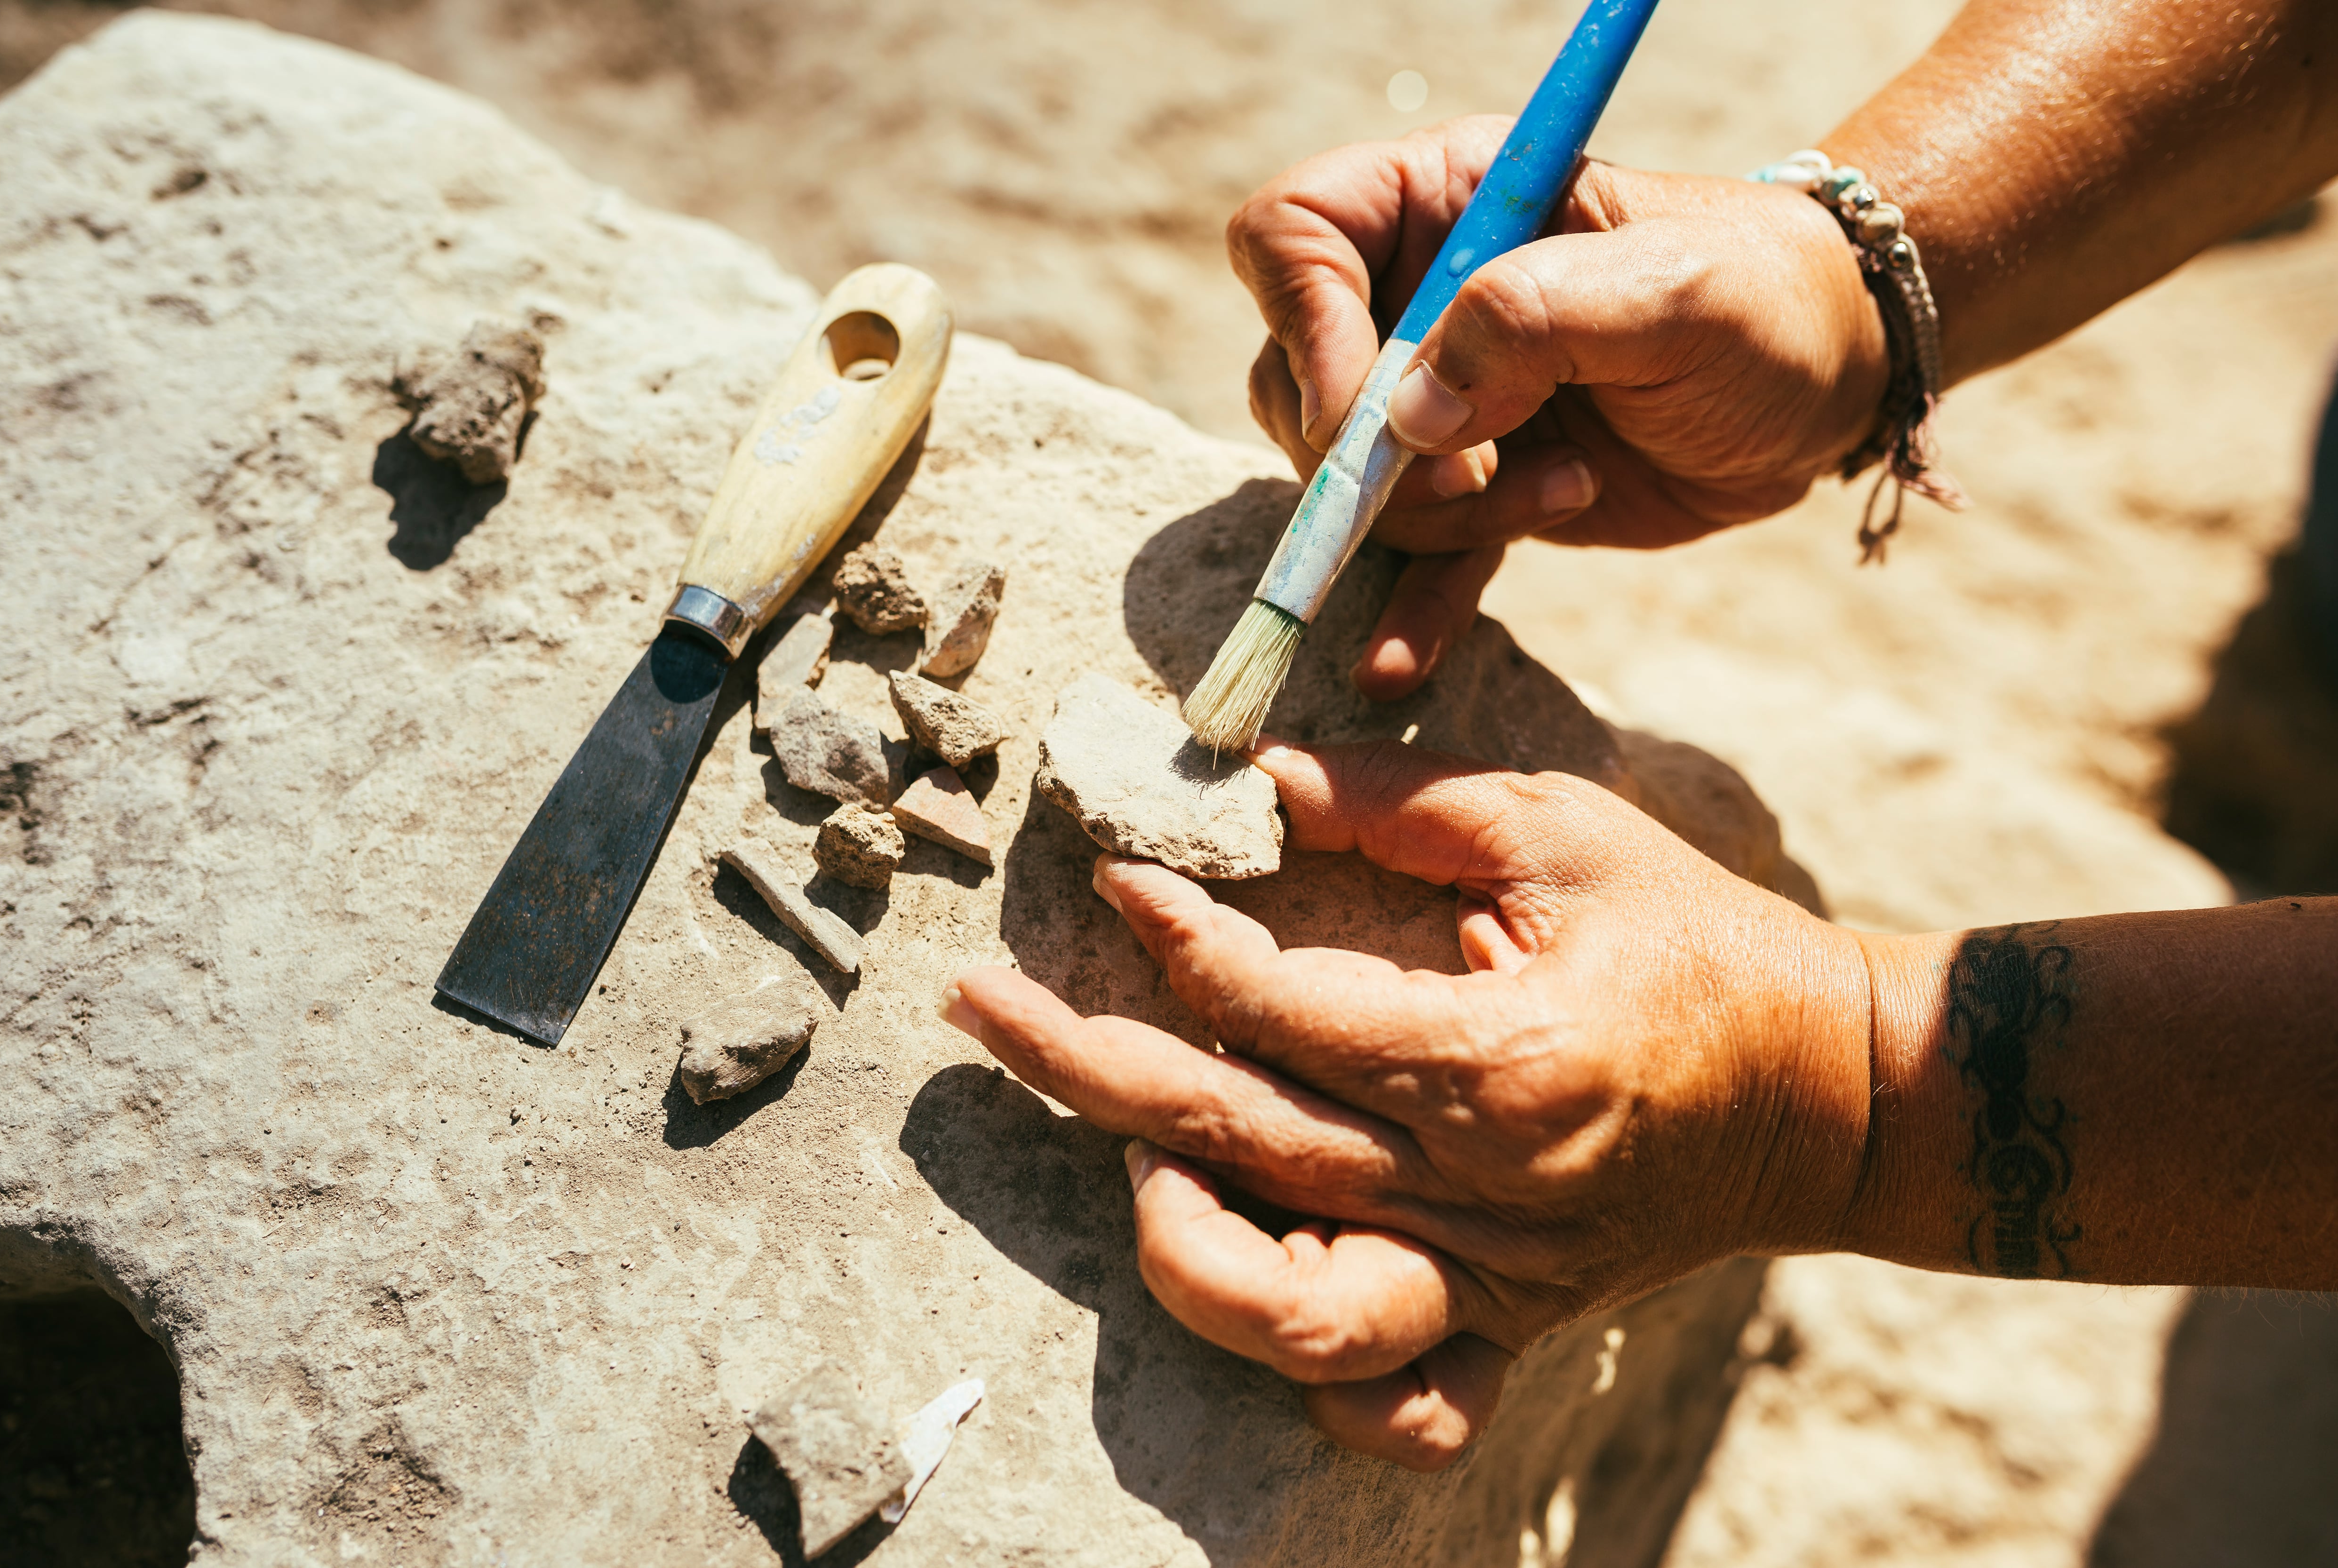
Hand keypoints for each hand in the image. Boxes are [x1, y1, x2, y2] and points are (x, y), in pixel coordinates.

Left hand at [941, 740, 1876, 1468]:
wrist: (1827, 1091)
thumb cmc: (1694, 936)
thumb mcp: (1564, 827)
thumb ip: (1403, 801)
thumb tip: (1252, 778)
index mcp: (1495, 1053)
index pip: (1279, 1007)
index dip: (1178, 935)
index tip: (1113, 871)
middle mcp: (1481, 1185)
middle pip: (1234, 1145)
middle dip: (1080, 1066)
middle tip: (975, 1006)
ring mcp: (1495, 1275)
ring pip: (1293, 1314)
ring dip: (1178, 1245)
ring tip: (1123, 1163)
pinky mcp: (1514, 1325)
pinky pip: (1400, 1409)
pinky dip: (1320, 1391)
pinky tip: (1260, 1295)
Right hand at [1231, 119, 1887, 699]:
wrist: (1831, 383)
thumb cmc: (1766, 302)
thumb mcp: (1669, 289)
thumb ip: (1533, 319)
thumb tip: (1413, 416)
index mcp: (1443, 203)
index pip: (1294, 238)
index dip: (1307, 325)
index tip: (1379, 408)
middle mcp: (1418, 296)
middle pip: (1297, 377)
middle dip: (1373, 451)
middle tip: (1484, 466)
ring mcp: (1442, 399)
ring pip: (1350, 482)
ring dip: (1439, 519)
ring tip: (1564, 491)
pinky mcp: (1480, 489)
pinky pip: (1409, 556)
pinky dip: (1404, 610)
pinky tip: (1397, 666)